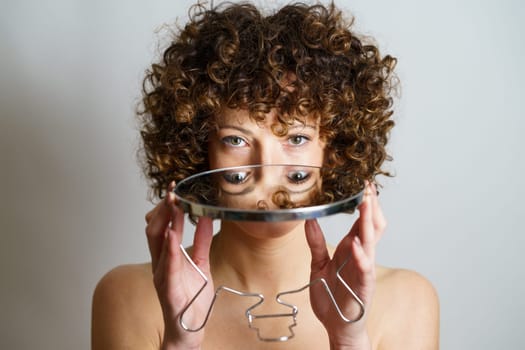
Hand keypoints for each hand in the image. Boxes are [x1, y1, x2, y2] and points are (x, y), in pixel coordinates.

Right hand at [145, 182, 214, 349]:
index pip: (163, 226)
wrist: (190, 329)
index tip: (174, 190)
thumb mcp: (201, 263)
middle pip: (155, 229)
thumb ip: (201, 241)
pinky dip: (169, 249)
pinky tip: (172, 234)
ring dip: (165, 222)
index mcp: (167, 257)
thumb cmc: (191, 299)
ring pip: (157, 243)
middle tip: (172, 191)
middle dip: (162, 209)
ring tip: (172, 204)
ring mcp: (162, 275)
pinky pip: (167, 266)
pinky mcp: (168, 288)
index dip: (166, 207)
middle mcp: (161, 263)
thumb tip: (205, 218)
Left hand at [305, 183, 384, 348]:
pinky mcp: (363, 284)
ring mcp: (363, 269)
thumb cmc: (331, 296)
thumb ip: (315, 242)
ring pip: (371, 241)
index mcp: (351, 248)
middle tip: (368, 187)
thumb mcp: (318, 264)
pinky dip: (361, 255)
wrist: (336, 324)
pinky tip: (356, 243)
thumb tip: (309, 220)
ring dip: (369, 222)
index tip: (362, 185)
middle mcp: (360, 255)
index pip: (361, 221)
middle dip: (371, 206)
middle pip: (371, 225)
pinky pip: (364, 267)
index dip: (364, 203)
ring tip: (366, 204)